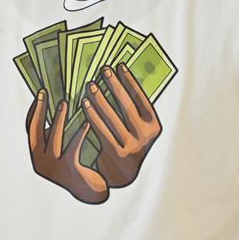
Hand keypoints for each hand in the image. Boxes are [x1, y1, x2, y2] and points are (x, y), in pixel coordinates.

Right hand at [26, 90, 108, 204]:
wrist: (91, 193)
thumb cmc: (78, 168)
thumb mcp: (62, 152)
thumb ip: (56, 137)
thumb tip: (58, 107)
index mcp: (36, 156)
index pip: (30, 129)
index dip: (34, 110)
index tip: (39, 94)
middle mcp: (40, 162)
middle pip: (36, 131)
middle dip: (40, 110)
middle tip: (44, 93)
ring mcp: (53, 167)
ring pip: (54, 137)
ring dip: (58, 118)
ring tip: (65, 103)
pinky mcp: (69, 170)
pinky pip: (73, 147)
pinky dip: (79, 134)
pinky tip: (86, 122)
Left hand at [82, 65, 161, 189]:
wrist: (122, 174)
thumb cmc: (127, 142)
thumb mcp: (136, 127)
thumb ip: (131, 109)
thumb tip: (117, 79)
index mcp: (154, 125)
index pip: (142, 98)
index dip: (130, 81)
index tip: (119, 65)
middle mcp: (146, 135)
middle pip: (127, 105)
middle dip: (114, 85)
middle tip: (103, 69)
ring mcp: (132, 145)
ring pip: (112, 116)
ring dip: (100, 98)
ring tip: (90, 84)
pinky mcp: (117, 153)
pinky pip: (101, 129)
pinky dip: (92, 115)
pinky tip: (84, 103)